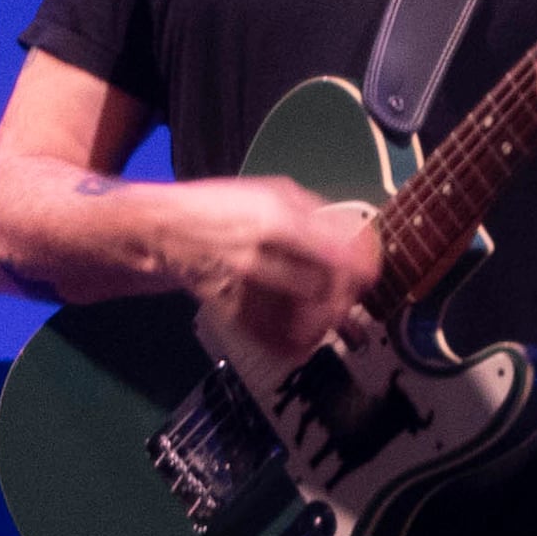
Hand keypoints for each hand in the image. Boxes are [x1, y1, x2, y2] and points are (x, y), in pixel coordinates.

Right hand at [178, 175, 381, 385]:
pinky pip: (274, 340)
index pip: (335, 255)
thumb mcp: (272, 190)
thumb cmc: (224, 205)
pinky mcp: (232, 314)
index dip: (362, 270)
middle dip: (346, 299)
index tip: (370, 275)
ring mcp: (245, 290)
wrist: (166, 230)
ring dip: (325, 324)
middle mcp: (262, 258)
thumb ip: (315, 212)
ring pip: (301, 323)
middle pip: (324, 294)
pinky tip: (307, 336)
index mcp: (276, 221)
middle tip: (351, 297)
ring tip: (332, 317)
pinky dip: (297, 344)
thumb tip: (352, 236)